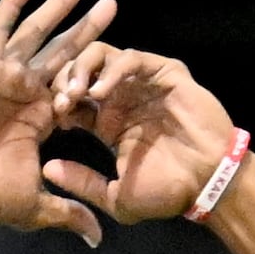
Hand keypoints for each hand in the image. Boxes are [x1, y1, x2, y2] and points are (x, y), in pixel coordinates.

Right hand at [0, 0, 120, 245]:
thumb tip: (97, 238)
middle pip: (63, 51)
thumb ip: (70, 212)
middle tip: (112, 4)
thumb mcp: (38, 205)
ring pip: (37, 33)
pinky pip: (0, 28)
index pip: (75, 85)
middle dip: (87, 27)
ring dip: (58, 7)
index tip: (122, 56)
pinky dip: (13, 3)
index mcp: (40, 117)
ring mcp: (5, 76)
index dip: (96, 70)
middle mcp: (26, 92)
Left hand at [45, 47, 241, 226]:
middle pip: (81, 72)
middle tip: (59, 101)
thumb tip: (47, 171)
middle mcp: (122, 98)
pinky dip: (112, 69)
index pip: (72, 101)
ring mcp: (142, 83)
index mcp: (108, 123)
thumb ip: (82, 184)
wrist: (207, 183)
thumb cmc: (167, 193)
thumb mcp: (115, 197)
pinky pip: (131, 58)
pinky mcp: (163, 71)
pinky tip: (100, 91)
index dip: (57, 105)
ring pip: (101, 57)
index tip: (50, 119)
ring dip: (82, 70)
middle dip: (64, 81)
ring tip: (75, 92)